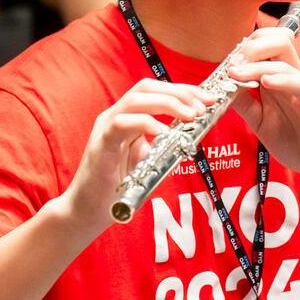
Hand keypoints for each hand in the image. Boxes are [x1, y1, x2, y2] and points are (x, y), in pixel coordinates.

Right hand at [63, 78, 216, 231]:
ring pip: (136, 99)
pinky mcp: (100, 144)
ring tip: (191, 115)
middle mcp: (116, 116)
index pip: (157, 92)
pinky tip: (163, 132)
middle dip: (181, 92)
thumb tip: (194, 132)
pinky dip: (145, 123)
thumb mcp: (150, 161)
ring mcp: (106, 128)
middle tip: (204, 105)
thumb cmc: (119, 188)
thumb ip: (167, 145)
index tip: (210, 99)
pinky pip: (121, 124)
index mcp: (129, 118)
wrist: (89, 212)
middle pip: (148, 88)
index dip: (185, 91)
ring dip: (168, 103)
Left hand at [228, 27, 299, 186]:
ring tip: (236, 74)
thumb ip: (246, 106)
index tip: (225, 66)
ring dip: (255, 63)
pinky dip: (280, 79)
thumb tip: (224, 89)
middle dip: (250, 45)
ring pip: (284, 55)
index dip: (243, 50)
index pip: (266, 47)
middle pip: (277, 39)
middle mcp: (294, 77)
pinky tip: (265, 83)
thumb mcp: (263, 125)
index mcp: (281, 80)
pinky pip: (299, 83)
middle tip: (232, 64)